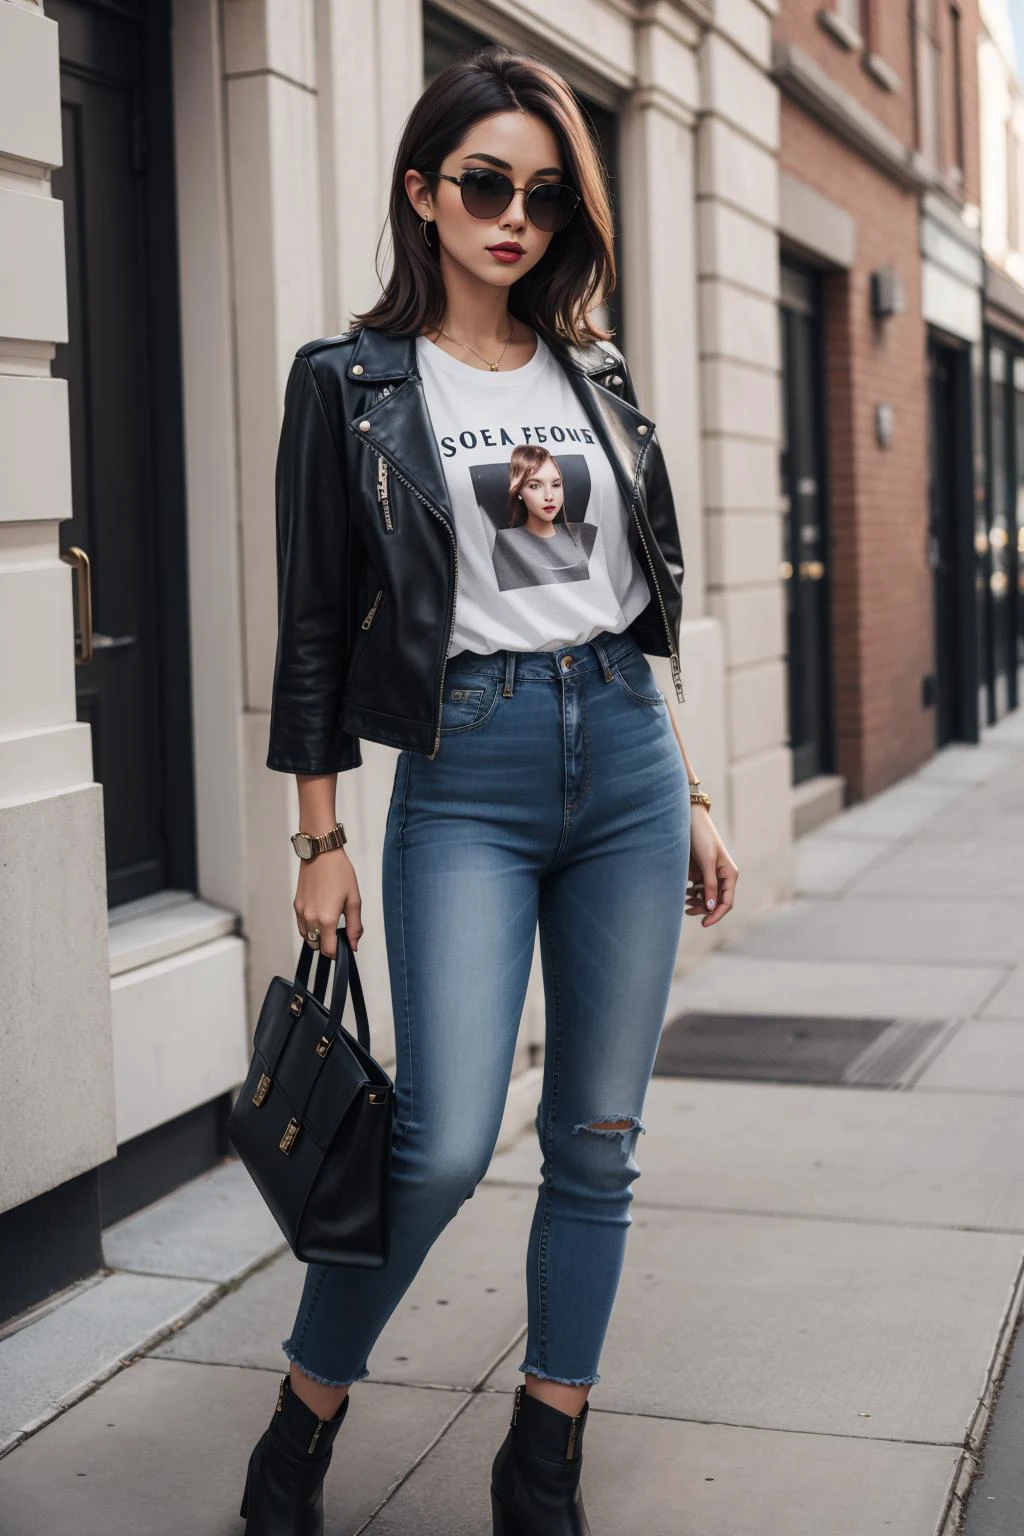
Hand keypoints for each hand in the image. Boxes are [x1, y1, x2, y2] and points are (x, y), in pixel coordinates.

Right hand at [294, 848, 363, 958]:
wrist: (321, 854)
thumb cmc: (340, 874)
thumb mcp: (354, 900)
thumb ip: (355, 926)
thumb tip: (353, 945)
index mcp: (327, 919)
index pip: (328, 950)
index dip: (338, 953)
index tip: (344, 948)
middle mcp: (311, 919)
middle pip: (316, 946)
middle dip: (328, 945)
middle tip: (339, 934)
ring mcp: (301, 913)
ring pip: (307, 937)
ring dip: (318, 937)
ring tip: (330, 924)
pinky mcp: (296, 905)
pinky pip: (302, 926)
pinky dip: (310, 928)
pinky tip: (320, 916)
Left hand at [686, 807, 738, 927]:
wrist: (690, 821)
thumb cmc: (702, 838)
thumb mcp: (707, 862)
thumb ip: (710, 885)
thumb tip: (712, 908)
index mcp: (730, 875)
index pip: (727, 902)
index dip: (716, 915)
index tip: (704, 924)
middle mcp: (723, 876)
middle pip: (716, 902)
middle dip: (703, 909)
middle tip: (686, 911)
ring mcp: (711, 875)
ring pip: (707, 897)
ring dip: (697, 903)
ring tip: (684, 903)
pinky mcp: (701, 872)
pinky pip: (699, 889)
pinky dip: (692, 894)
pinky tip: (683, 893)